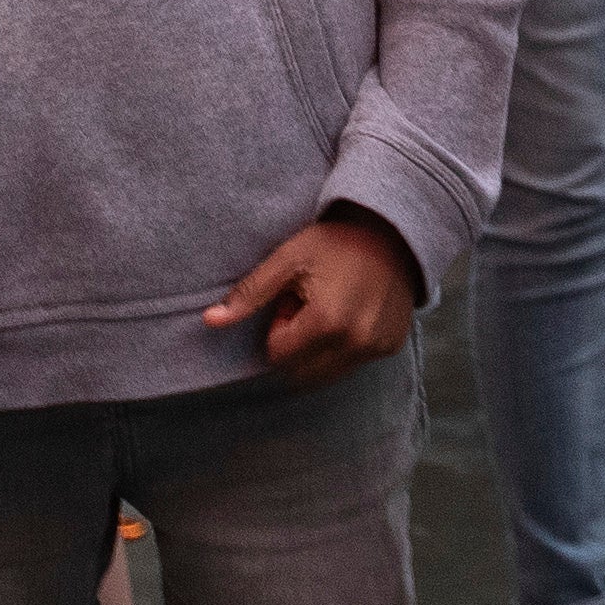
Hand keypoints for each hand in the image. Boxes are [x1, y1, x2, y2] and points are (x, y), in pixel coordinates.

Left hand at [207, 207, 420, 386]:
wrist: (395, 230)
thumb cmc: (337, 241)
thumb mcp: (288, 259)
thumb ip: (250, 294)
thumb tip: (209, 321)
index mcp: (326, 321)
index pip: (278, 356)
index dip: (280, 326)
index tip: (294, 299)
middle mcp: (355, 341)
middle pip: (301, 373)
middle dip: (297, 345)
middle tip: (311, 305)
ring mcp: (376, 347)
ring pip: (326, 374)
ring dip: (319, 350)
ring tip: (331, 309)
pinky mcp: (391, 347)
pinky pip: (353, 365)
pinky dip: (345, 348)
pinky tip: (353, 312)